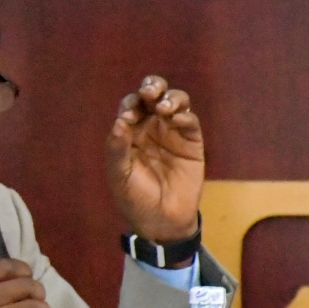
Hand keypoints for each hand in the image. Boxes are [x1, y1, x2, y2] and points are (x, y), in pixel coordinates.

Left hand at [106, 75, 204, 243]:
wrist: (161, 220)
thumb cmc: (134, 197)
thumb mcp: (119, 175)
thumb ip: (117, 149)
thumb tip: (119, 122)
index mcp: (130, 133)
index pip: (130, 106)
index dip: (131, 104)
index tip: (129, 116)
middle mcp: (151, 127)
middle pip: (153, 96)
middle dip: (152, 87)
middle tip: (150, 92)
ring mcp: (172, 132)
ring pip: (175, 102)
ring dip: (170, 98)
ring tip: (163, 107)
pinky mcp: (191, 142)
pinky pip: (190, 122)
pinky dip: (184, 116)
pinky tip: (176, 119)